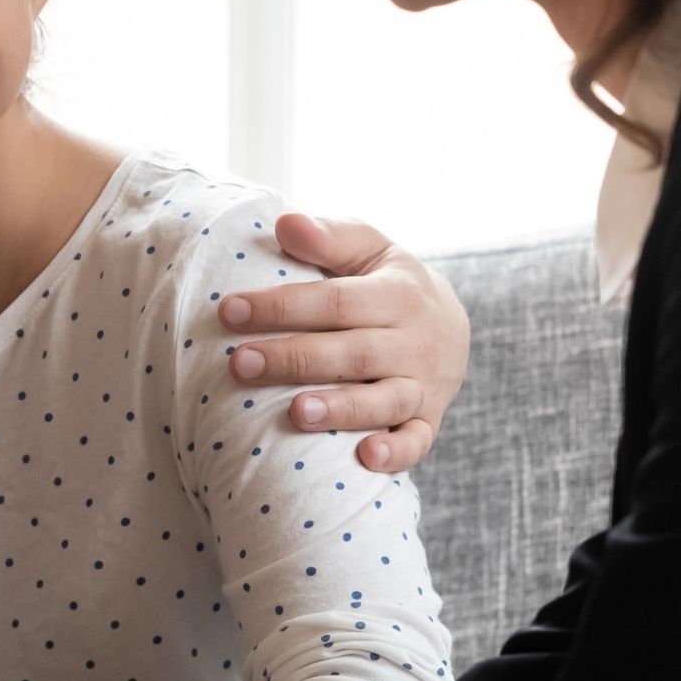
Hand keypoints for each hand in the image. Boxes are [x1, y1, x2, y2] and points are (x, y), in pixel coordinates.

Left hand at [219, 213, 468, 470]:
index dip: (282, 306)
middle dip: (295, 359)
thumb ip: (329, 237)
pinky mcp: (427, 422)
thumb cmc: (387, 284)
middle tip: (240, 364)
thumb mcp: (369, 250)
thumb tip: (285, 223)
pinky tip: (364, 458)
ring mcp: (423, 385)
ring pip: (384, 400)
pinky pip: (416, 442)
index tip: (230, 311)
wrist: (451, 327)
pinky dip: (395, 453)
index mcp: (398, 294)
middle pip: (353, 352)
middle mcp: (415, 341)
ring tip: (295, 413)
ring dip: (340, 409)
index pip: (335, 301)